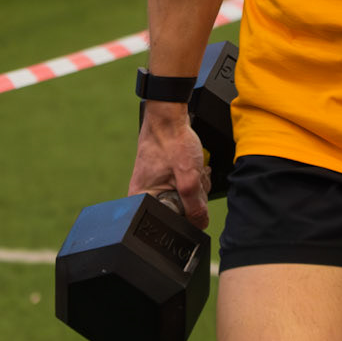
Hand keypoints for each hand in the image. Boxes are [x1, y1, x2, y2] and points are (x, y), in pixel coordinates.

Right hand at [129, 105, 209, 229]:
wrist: (169, 115)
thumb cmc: (171, 140)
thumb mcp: (188, 177)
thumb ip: (194, 205)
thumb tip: (199, 224)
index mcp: (141, 199)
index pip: (168, 222)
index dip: (187, 214)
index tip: (194, 199)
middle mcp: (145, 194)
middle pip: (177, 211)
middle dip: (194, 196)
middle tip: (194, 178)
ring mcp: (154, 185)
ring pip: (183, 198)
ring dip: (195, 186)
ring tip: (194, 169)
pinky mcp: (163, 176)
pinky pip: (182, 187)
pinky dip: (192, 179)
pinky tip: (194, 168)